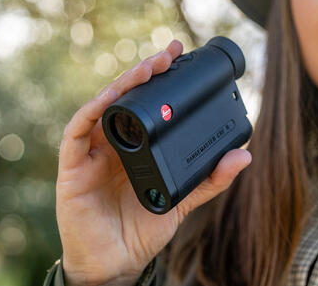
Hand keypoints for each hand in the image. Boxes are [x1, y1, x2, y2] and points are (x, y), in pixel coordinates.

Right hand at [56, 39, 251, 285]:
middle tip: (168, 54)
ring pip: (103, 106)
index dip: (161, 77)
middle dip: (145, 71)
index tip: (181, 55)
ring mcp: (92, 152)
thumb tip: (245, 156)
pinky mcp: (73, 167)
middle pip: (126, 97)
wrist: (117, 262)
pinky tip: (111, 98)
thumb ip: (211, 178)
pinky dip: (93, 111)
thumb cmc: (145, 227)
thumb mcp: (184, 197)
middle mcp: (114, 142)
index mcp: (138, 144)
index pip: (147, 102)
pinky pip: (77, 132)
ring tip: (147, 69)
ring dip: (123, 84)